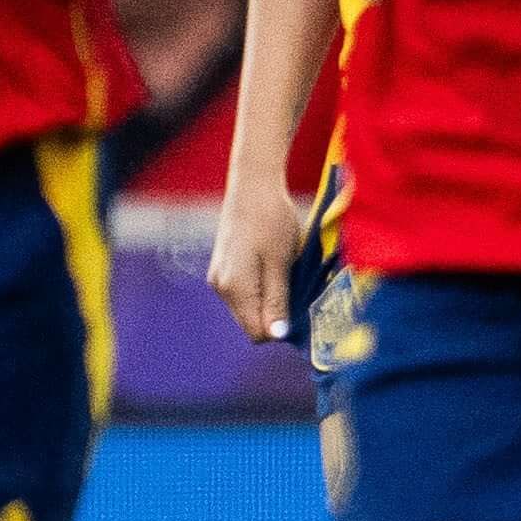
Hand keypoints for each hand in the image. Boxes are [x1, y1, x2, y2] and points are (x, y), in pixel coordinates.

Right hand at [207, 178, 298, 342]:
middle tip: (298, 288)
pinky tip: (274, 266)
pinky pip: (245, 292)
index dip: (281, 328)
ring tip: (287, 273)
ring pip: (248, 308)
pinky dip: (262, 288)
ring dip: (270, 300)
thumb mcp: (281, 263)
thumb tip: (276, 336)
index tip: (301, 308)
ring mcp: (219, 277)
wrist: (253, 185)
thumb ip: (276, 301)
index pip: (256, 332)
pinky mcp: (223, 267)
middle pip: (251, 322)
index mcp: (233, 288)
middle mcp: (220, 287)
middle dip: (276, 315)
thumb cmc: (272, 219)